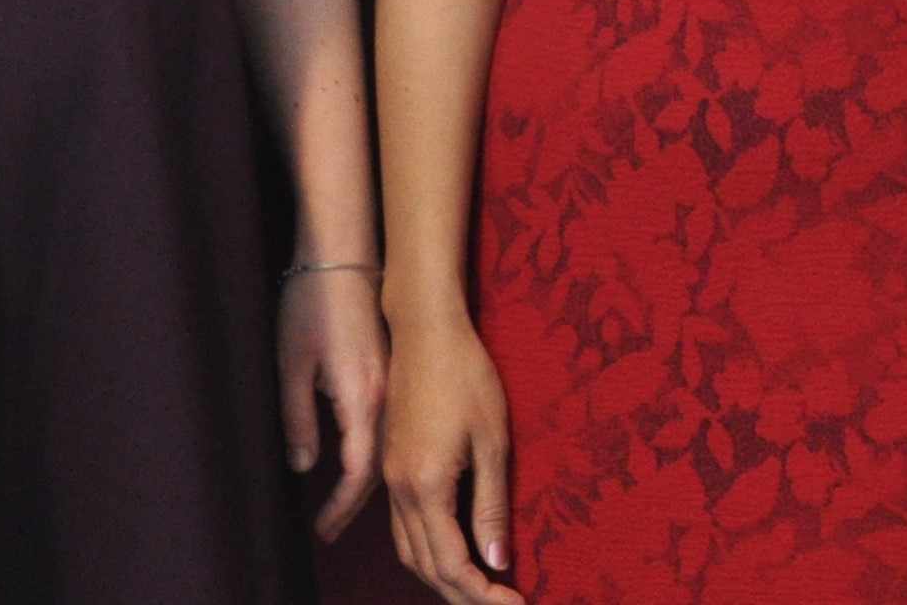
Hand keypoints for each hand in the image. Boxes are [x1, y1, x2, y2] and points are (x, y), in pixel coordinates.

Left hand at [279, 266, 387, 538]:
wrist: (343, 255)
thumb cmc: (312, 304)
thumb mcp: (292, 363)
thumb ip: (298, 418)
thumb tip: (306, 466)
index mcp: (361, 396)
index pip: (357, 471)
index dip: (341, 506)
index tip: (323, 529)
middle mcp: (384, 396)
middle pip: (378, 466)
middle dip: (354, 502)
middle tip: (330, 528)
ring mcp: (392, 382)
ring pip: (386, 446)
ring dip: (367, 480)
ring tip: (343, 504)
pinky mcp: (390, 370)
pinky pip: (387, 426)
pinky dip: (374, 452)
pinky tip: (360, 461)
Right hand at [379, 297, 522, 604]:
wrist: (425, 329)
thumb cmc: (466, 375)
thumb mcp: (492, 441)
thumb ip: (491, 506)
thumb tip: (498, 563)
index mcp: (425, 486)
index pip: (451, 565)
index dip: (483, 594)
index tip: (516, 603)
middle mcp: (399, 489)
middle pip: (426, 567)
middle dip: (462, 595)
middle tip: (502, 604)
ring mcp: (390, 478)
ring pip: (408, 551)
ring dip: (441, 577)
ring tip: (480, 588)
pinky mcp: (390, 464)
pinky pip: (402, 527)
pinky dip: (426, 551)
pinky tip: (451, 550)